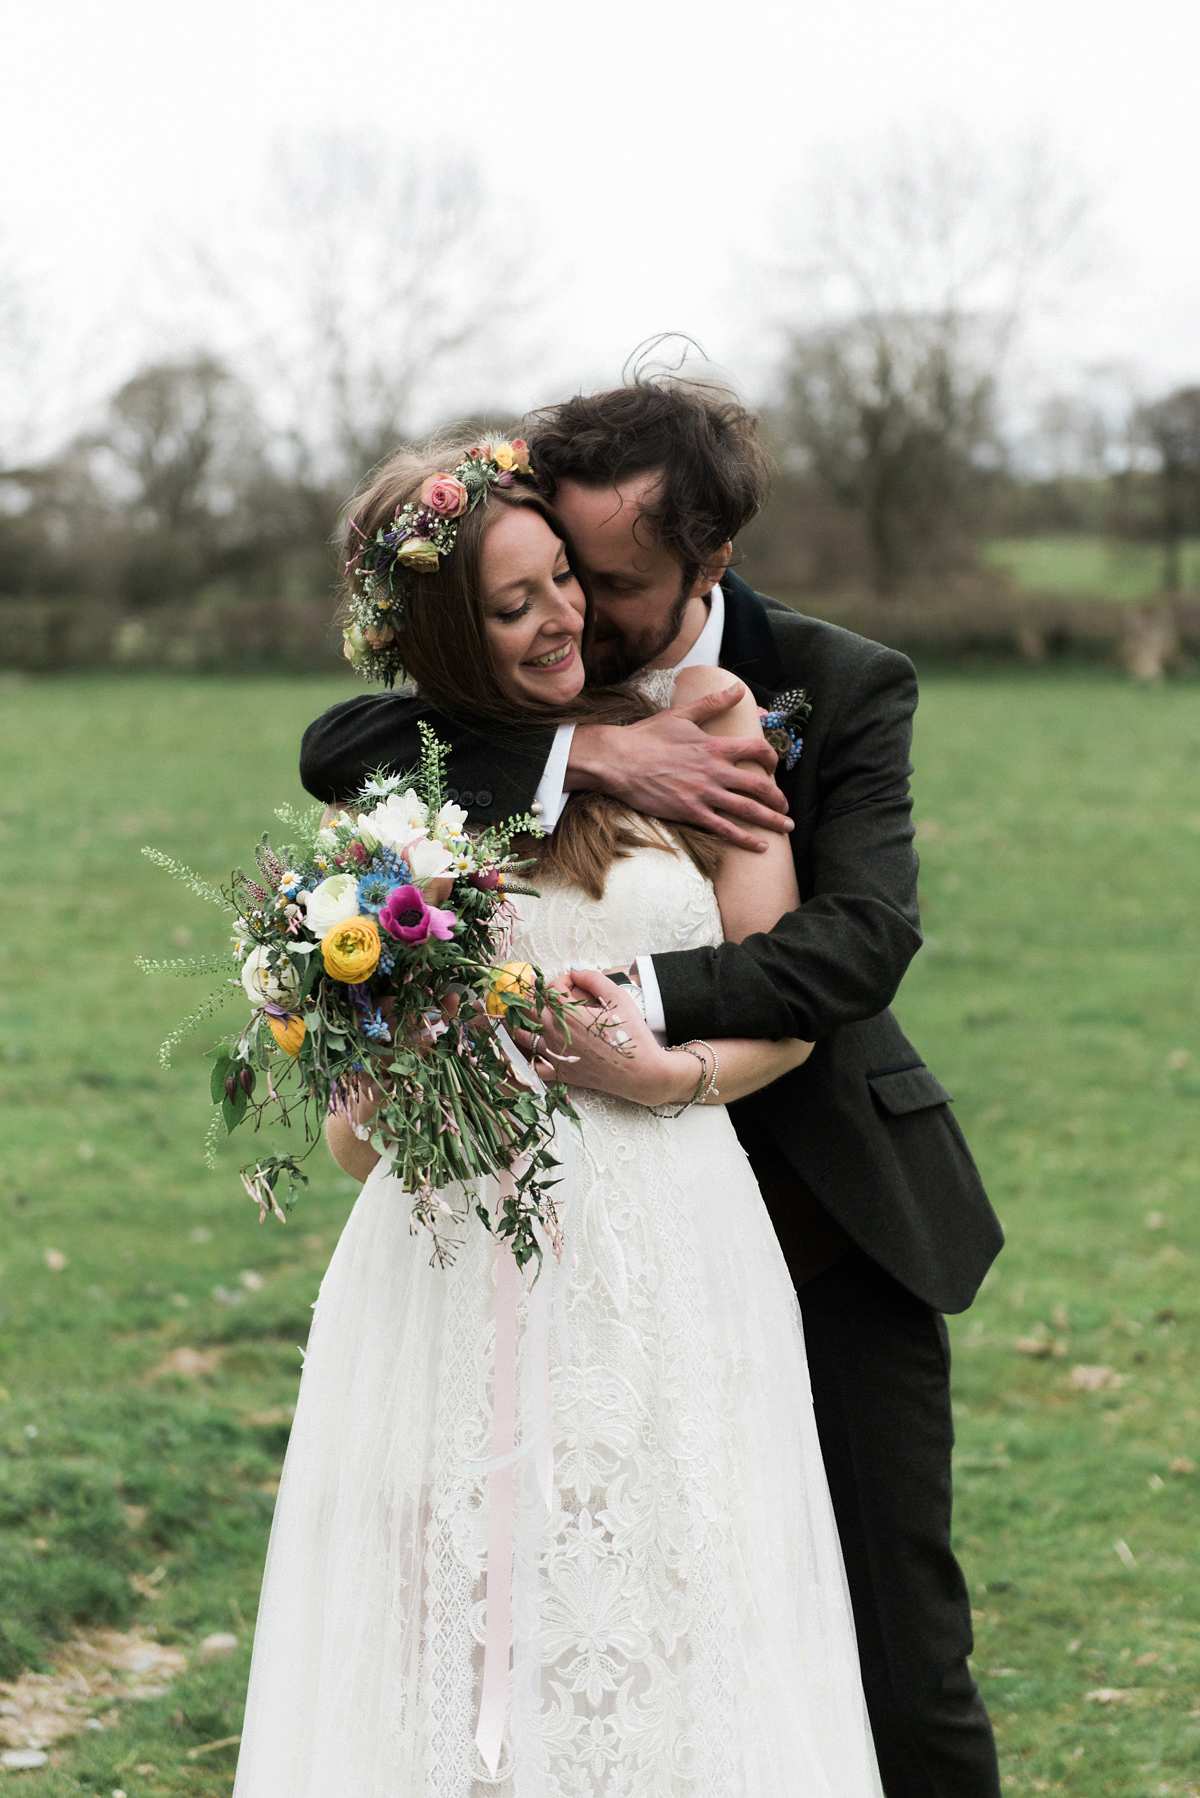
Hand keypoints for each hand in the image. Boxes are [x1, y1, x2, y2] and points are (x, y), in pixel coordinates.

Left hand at [513, 968, 696, 1107]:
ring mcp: (555, 1054)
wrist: (641, 1072)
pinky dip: (520, 1060)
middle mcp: (556, 1033)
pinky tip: (514, 1053)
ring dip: (513, 1023)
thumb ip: (594, 979)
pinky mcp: (559, 1073)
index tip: (547, 979)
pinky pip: (532, 1067)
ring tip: (507, 1015)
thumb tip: (574, 969)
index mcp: (568, 1013)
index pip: (544, 992)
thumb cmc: (632, 1034)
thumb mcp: (618, 998)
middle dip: (520, 999)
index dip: (545, 983)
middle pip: (527, 1011)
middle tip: (514, 992)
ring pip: (521, 1036)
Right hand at [569, 689, 791, 852]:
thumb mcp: (682, 714)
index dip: (772, 757)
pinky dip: (745, 839)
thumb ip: (713, 703)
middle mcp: (714, 771)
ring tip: (785, 828)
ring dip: (771, 820)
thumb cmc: (647, 736)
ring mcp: (703, 794)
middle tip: (785, 808)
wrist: (619, 760)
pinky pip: (724, 829)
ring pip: (747, 810)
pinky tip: (760, 846)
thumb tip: (738, 688)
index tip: (774, 766)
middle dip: (778, 799)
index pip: (757, 749)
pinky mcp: (690, 812)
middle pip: (760, 786)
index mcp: (714, 746)